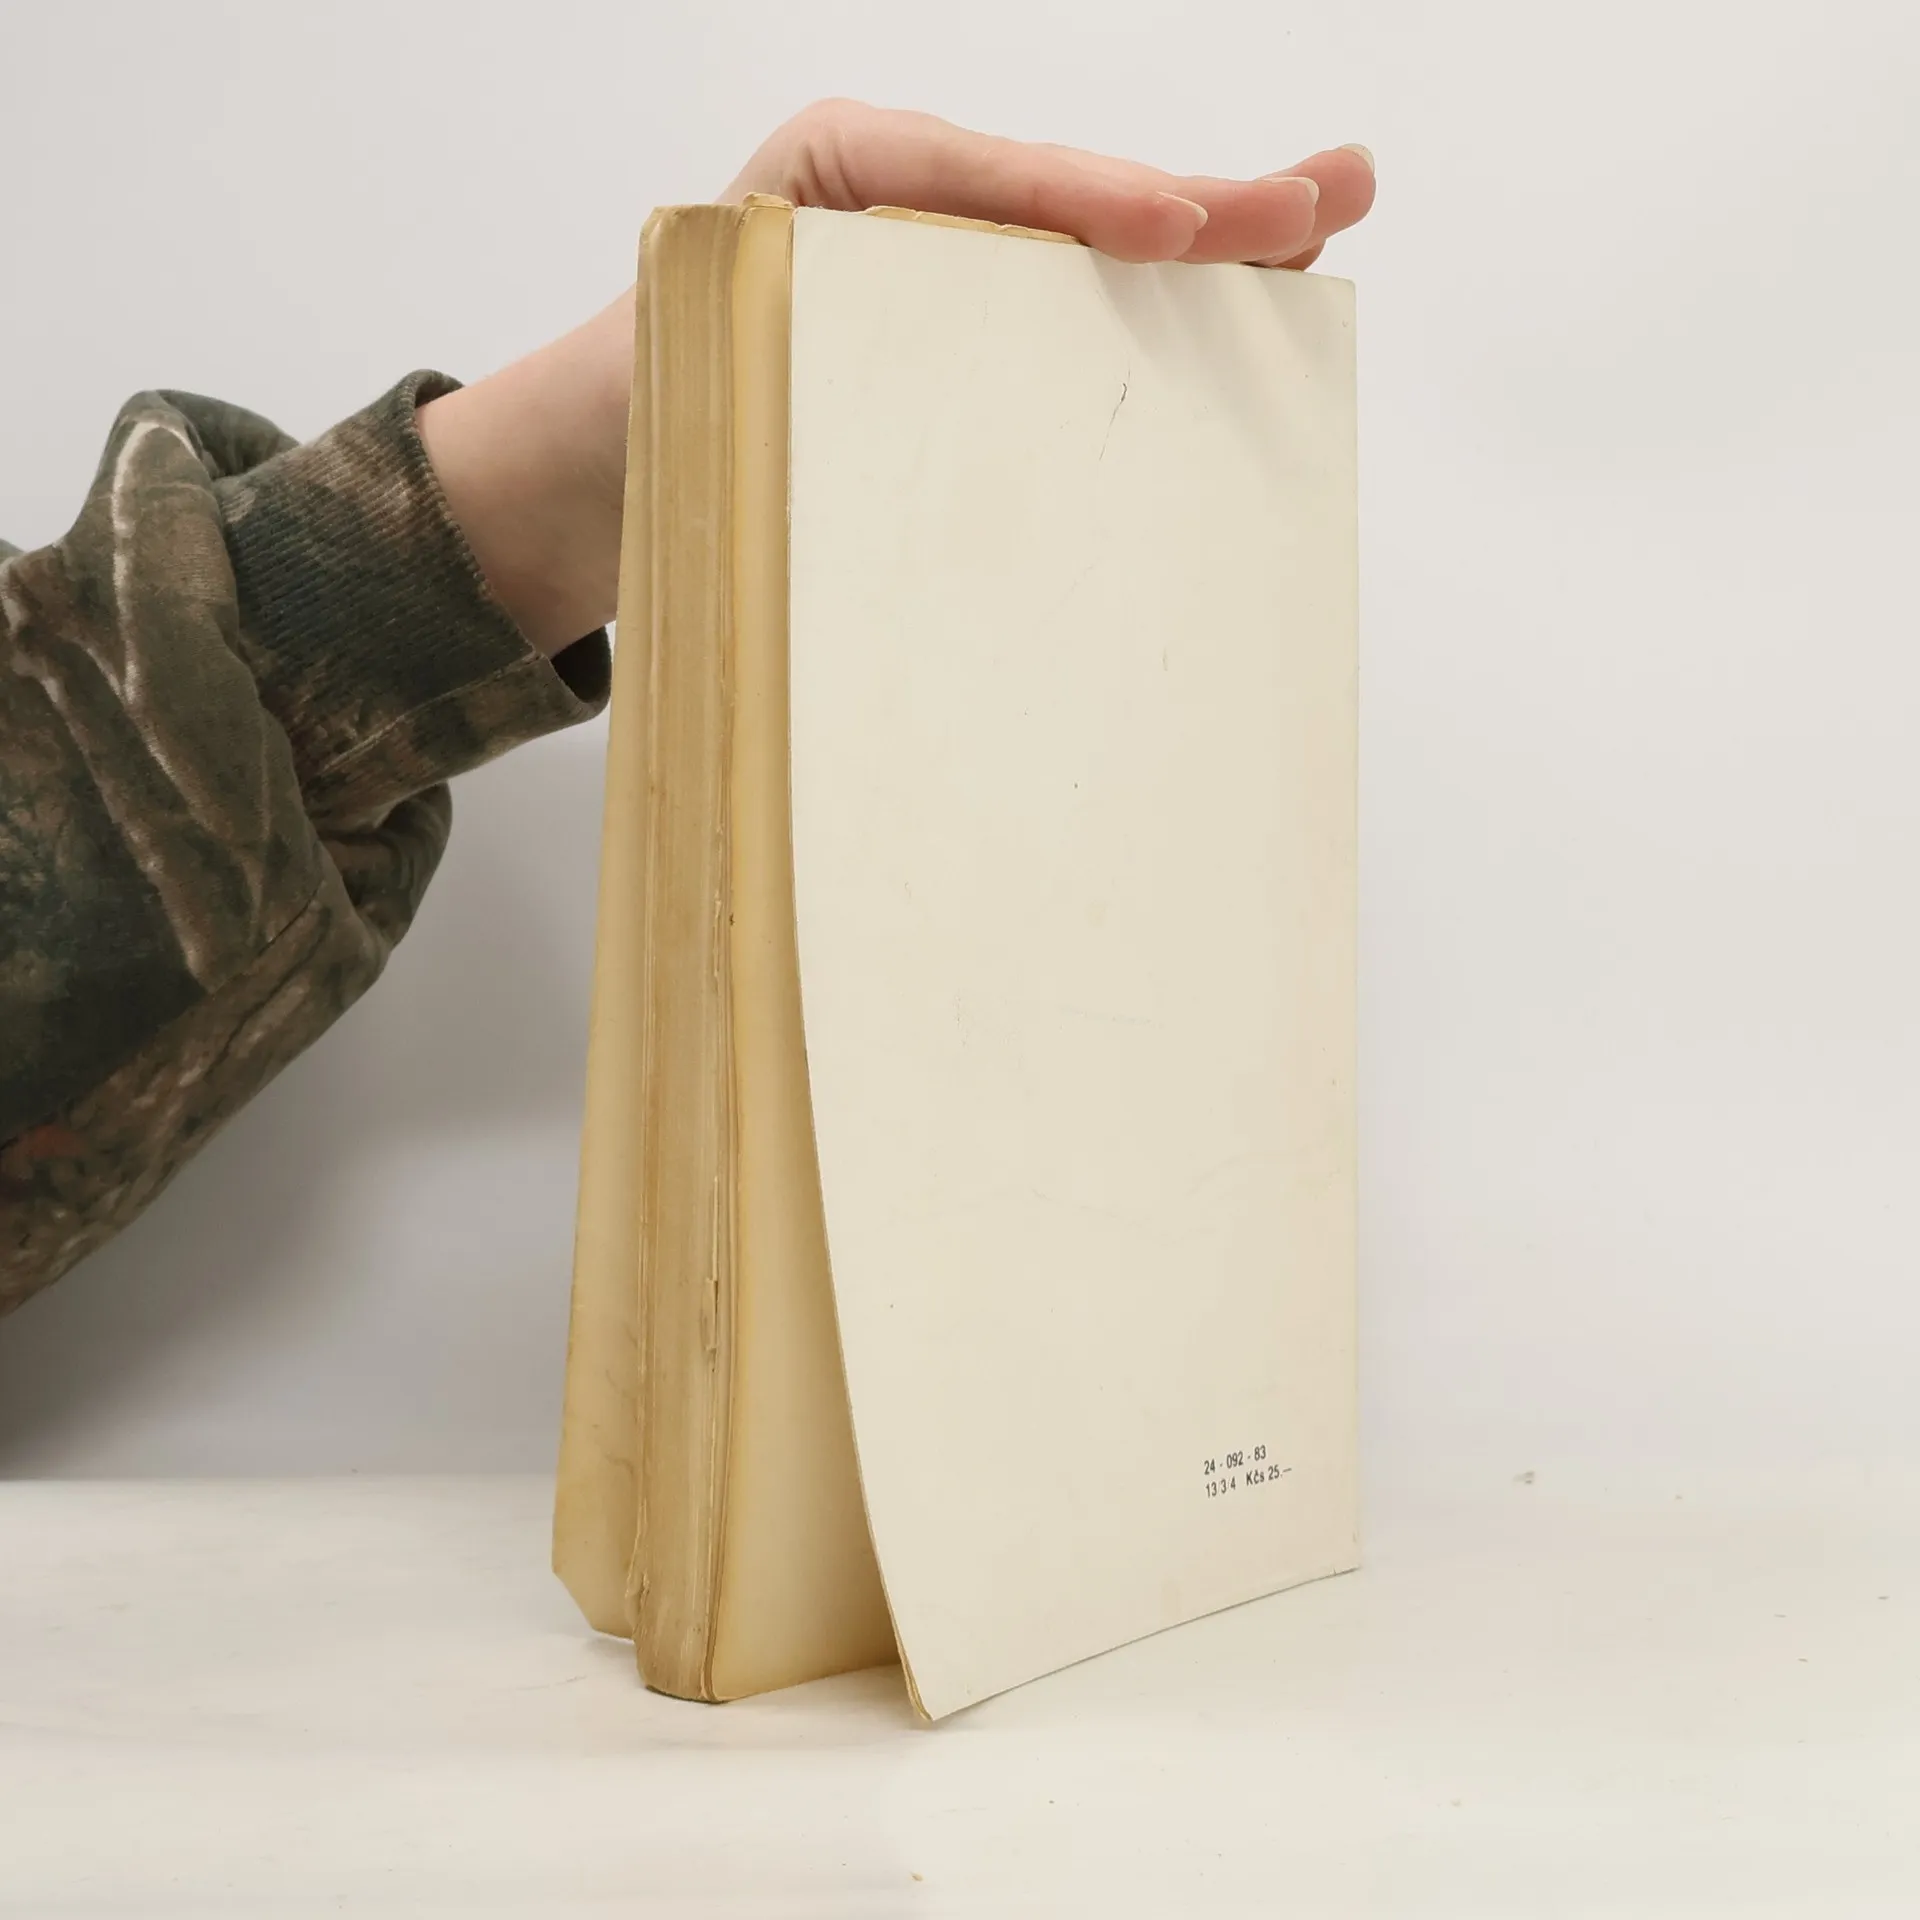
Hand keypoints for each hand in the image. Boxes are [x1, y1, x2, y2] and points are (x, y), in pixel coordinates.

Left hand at [420, 105, 1375, 655]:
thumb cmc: (648, 400)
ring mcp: (949, 293)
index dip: (1083, 200)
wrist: (595, 473)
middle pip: (1072, 205)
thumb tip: (923, 422)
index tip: (1173, 227)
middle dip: (1203, 206)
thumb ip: (807, 346)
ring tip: (1324, 227)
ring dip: (1213, 256)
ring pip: (1093, 264)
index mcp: (844, 182)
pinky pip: (1071, 339)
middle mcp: (911, 221)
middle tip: (1329, 192)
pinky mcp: (966, 371)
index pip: (981, 179)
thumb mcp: (707, 355)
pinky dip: (1161, 333)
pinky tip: (1243, 327)